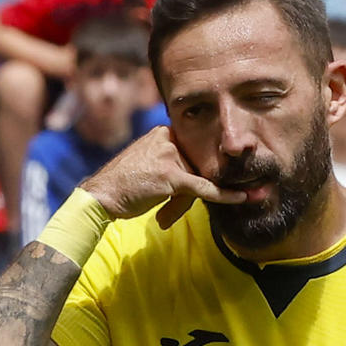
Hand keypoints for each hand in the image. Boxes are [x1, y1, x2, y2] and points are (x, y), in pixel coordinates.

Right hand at [80, 128, 243, 228]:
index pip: (192, 153)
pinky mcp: (171, 175)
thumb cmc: (124, 185)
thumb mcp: (151, 167)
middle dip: (185, 192)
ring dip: (182, 203)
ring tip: (162, 212)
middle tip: (164, 206)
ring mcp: (170, 155)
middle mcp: (167, 138)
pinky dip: (225, 195)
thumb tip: (206, 178)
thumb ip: (175, 165)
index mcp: (163, 132)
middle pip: (196, 167)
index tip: (206, 182)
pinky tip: (244, 197)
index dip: (193, 174)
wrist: (101, 195)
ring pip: (197, 180)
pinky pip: (204, 187)